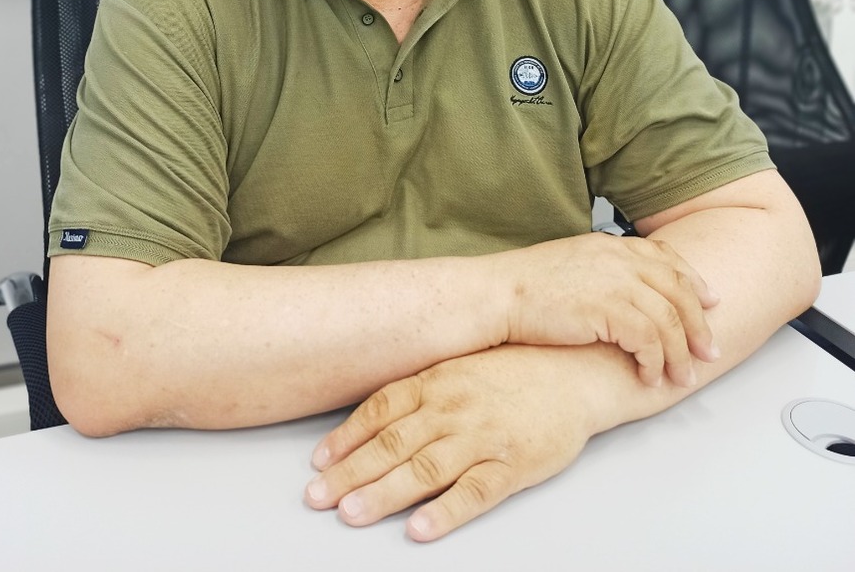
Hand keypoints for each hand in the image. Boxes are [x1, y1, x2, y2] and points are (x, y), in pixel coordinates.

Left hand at [305, 347, 592, 541]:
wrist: (577, 370)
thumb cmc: (516, 368)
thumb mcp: (463, 365)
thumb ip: (424, 388)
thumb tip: (378, 413)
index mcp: (438, 380)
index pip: (381, 408)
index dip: (347, 436)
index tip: (317, 460)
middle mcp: (454, 407)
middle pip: (392, 443)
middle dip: (350, 472)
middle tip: (317, 496)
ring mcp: (483, 436)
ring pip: (424, 468)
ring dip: (384, 493)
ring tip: (351, 514)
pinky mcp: (514, 464)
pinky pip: (475, 491)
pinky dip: (445, 511)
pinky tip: (420, 529)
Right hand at [501, 233, 720, 386]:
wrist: (497, 294)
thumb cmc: (524, 286)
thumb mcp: (571, 265)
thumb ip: (603, 271)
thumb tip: (623, 295)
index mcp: (609, 245)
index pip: (665, 259)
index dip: (693, 281)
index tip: (710, 300)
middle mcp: (618, 259)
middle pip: (678, 290)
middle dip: (699, 323)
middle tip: (709, 350)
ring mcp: (615, 282)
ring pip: (669, 320)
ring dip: (681, 353)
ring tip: (683, 377)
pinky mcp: (608, 309)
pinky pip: (649, 341)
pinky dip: (655, 363)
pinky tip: (649, 378)